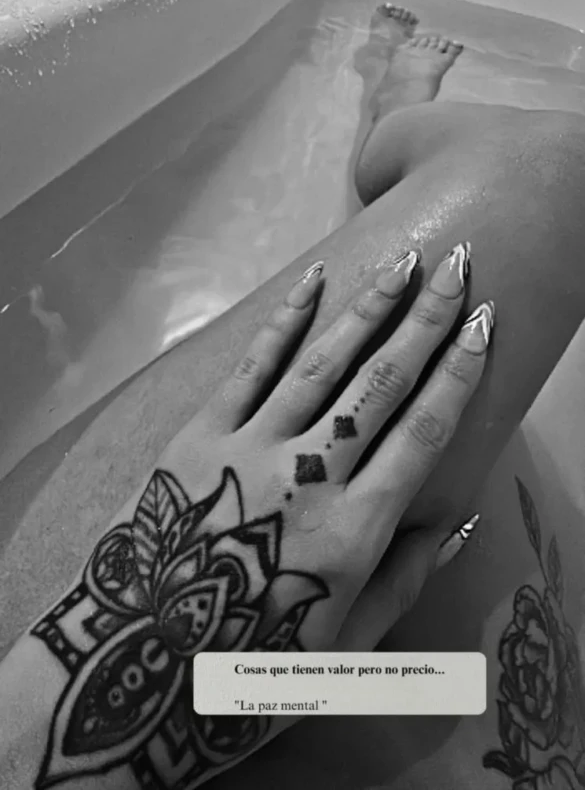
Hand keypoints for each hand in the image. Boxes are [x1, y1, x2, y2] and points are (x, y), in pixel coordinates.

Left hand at [32, 244, 493, 787]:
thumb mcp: (343, 648)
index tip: (484, 324)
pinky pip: (251, 366)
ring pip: (322, 364)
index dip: (458, 374)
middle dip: (425, 321)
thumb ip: (403, 581)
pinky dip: (285, 320)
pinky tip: (314, 279)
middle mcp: (309, 478)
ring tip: (402, 263)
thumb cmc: (248, 671)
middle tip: (457, 266)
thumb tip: (458, 522)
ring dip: (367, 307)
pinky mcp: (199, 435)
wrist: (133, 668)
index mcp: (353, 532)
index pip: (422, 434)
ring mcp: (250, 449)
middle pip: (380, 384)